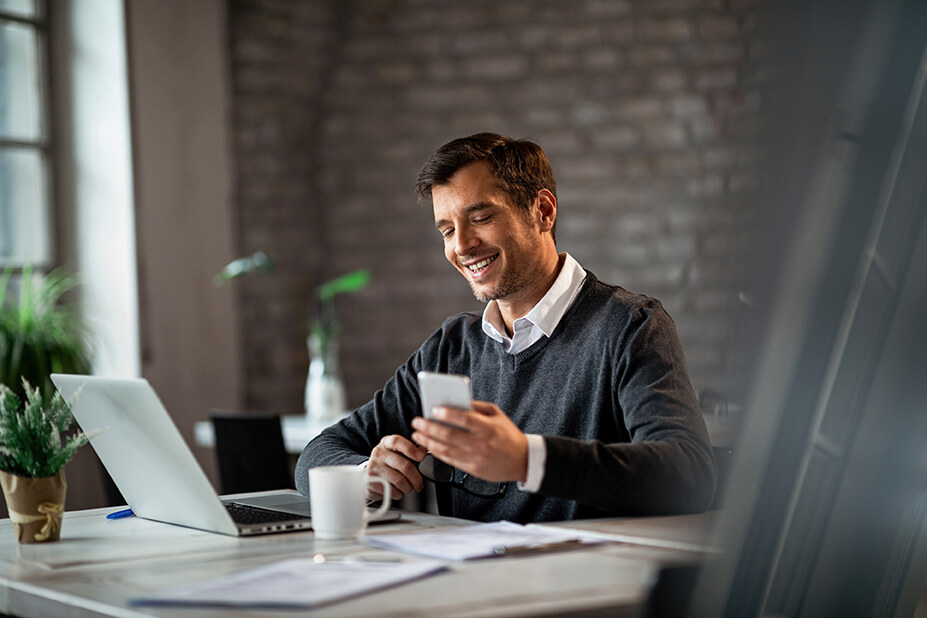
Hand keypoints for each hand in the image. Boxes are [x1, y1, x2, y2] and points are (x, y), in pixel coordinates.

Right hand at [366, 434, 426, 500]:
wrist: (369, 474)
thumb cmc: (387, 463)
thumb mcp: (396, 452)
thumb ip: (410, 451)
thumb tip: (423, 451)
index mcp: (386, 443)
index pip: (397, 442)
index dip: (411, 449)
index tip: (421, 457)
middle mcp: (378, 454)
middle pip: (404, 465)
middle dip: (416, 478)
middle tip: (419, 484)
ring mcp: (373, 468)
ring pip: (399, 481)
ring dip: (408, 488)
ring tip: (407, 488)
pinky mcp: (370, 482)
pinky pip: (391, 491)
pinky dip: (398, 494)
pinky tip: (397, 491)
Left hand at [410, 400, 527, 482]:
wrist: (523, 461)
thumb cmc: (508, 435)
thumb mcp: (497, 415)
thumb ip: (477, 407)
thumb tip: (456, 401)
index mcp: (489, 428)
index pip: (466, 419)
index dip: (448, 414)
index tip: (434, 409)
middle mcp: (482, 444)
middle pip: (451, 435)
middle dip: (430, 428)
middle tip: (418, 422)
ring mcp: (477, 458)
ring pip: (447, 450)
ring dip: (429, 442)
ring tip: (418, 434)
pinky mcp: (473, 470)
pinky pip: (451, 461)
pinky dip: (437, 453)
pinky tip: (430, 446)